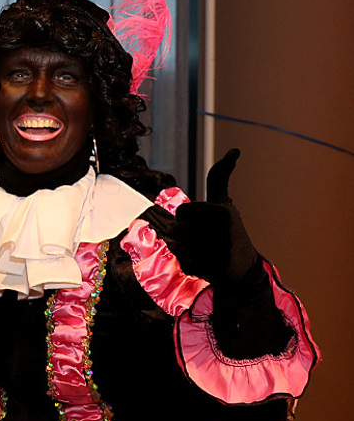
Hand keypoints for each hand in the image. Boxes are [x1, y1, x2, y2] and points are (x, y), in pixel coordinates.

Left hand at [170, 149, 259, 286]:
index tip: (204, 224)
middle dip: (184, 237)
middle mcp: (224, 229)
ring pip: (178, 248)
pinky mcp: (219, 269)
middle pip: (177, 230)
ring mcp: (222, 249)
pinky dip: (191, 266)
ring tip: (206, 253)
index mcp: (223, 210)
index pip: (181, 212)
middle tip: (205, 241)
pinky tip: (208, 266)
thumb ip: (220, 178)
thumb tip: (234, 150)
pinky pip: (185, 265)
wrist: (243, 270)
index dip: (186, 220)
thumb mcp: (224, 202)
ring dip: (186, 252)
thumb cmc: (228, 231)